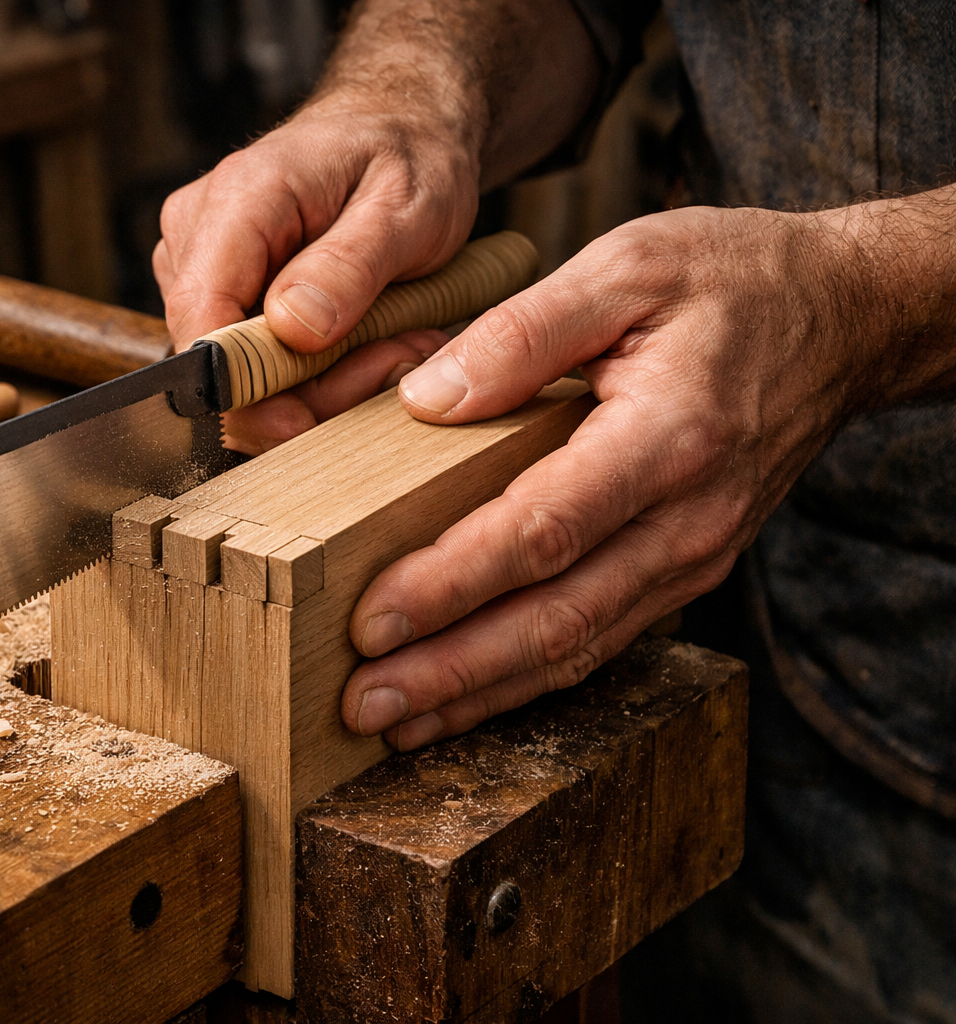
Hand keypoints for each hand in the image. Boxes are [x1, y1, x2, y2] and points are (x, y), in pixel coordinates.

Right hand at [153, 99, 479, 452]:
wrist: (399, 131)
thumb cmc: (406, 157)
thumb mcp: (408, 207)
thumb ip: (350, 266)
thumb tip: (292, 329)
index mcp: (240, 197)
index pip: (199, 309)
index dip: (239, 382)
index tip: (301, 423)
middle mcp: (198, 231)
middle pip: (217, 355)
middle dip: (304, 389)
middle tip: (394, 358)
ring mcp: (200, 264)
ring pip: (237, 372)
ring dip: (318, 384)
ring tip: (391, 341)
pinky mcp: (219, 294)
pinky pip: (252, 365)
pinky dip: (312, 376)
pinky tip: (363, 344)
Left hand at [340, 204, 903, 749]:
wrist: (846, 321)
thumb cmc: (732, 282)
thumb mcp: (629, 265)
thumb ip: (523, 330)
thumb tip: (426, 398)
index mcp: (670, 437)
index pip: (545, 530)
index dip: (454, 583)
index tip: (374, 619)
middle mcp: (687, 519)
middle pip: (555, 619)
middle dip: (451, 670)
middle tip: (363, 704)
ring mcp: (691, 556)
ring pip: (575, 648)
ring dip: (479, 693)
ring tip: (392, 721)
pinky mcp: (683, 570)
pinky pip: (597, 639)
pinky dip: (524, 678)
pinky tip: (463, 697)